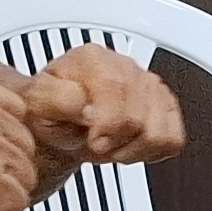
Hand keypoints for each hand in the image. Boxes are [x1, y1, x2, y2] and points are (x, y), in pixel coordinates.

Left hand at [0, 48, 186, 169]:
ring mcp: (150, 86)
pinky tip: (127, 144)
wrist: (57, 121)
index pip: (117, 88)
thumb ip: (59, 100)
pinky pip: (173, 139)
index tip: (93, 139)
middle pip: (139, 117)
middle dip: (114, 141)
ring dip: (131, 148)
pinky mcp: (167, 106)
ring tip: (110, 143)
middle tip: (94, 142)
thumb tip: (86, 106)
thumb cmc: (48, 111)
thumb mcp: (38, 104)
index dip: (108, 122)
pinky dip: (150, 151)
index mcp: (93, 59)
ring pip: (159, 132)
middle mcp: (125, 67)